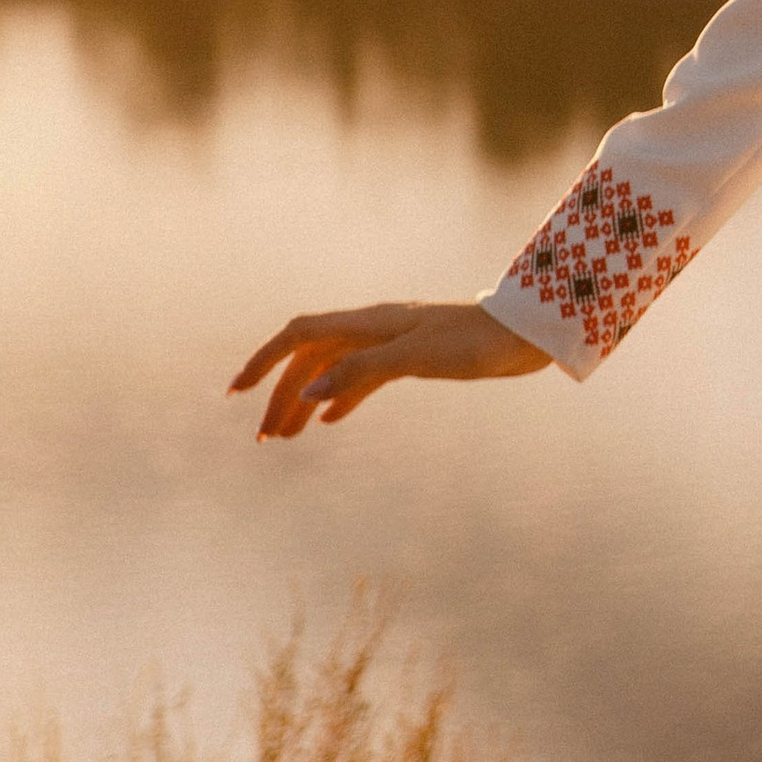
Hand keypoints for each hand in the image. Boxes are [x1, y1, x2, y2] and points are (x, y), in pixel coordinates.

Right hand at [229, 300, 548, 439]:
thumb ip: (360, 372)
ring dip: (307, 400)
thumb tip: (308, 394)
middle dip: (281, 395)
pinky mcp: (413, 358)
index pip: (299, 335)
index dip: (264, 360)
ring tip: (286, 437)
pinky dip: (340, 399)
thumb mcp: (416, 358)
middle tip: (264, 439)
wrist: (525, 336)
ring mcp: (392, 343)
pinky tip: (330, 423)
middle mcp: (373, 329)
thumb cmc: (475, 343)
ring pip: (333, 370)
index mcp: (368, 322)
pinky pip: (362, 378)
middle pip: (311, 359)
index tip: (236, 394)